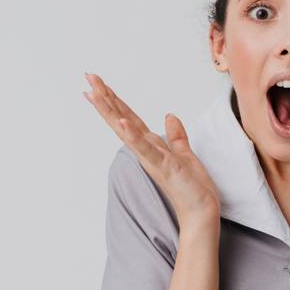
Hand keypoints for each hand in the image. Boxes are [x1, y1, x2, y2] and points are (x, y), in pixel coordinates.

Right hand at [83, 72, 220, 225]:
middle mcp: (146, 150)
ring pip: (126, 131)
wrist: (201, 210)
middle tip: (88, 78)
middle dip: (104, 98)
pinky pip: (145, 148)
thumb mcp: (185, 154)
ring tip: (95, 93)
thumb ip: (176, 135)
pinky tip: (122, 121)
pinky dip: (133, 136)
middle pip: (121, 119)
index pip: (129, 118)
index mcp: (151, 145)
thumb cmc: (192, 187)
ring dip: (110, 111)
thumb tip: (169, 115)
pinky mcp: (164, 166)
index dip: (114, 100)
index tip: (97, 84)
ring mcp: (152, 158)